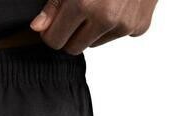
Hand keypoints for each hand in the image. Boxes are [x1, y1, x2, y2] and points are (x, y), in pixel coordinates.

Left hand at [30, 0, 157, 54]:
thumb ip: (54, 4)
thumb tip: (38, 27)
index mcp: (85, 3)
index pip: (55, 41)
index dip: (51, 33)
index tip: (53, 24)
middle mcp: (106, 18)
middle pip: (73, 49)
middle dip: (70, 35)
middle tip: (75, 14)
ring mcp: (125, 24)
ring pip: (93, 44)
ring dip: (91, 30)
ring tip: (100, 3)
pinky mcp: (139, 26)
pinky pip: (115, 36)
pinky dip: (112, 25)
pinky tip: (118, 3)